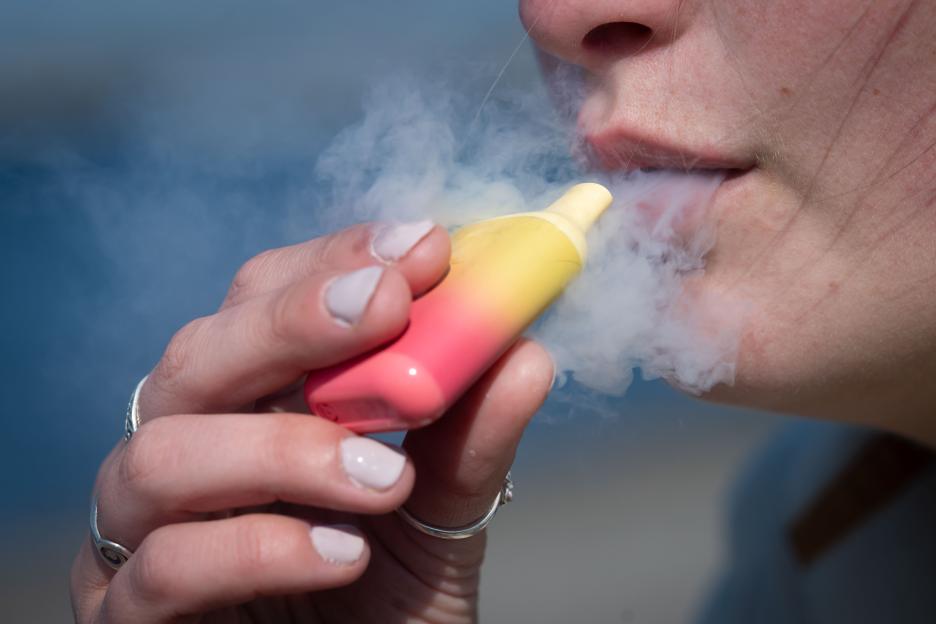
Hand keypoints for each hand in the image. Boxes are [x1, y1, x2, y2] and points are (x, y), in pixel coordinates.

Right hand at [70, 222, 553, 622]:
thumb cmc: (387, 598)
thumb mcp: (441, 511)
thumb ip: (471, 436)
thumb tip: (524, 353)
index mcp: (250, 402)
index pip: (261, 300)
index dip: (332, 262)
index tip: (420, 247)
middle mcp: (186, 448)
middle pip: (197, 354)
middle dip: (294, 322)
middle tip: (387, 307)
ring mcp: (141, 531)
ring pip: (163, 454)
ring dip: (287, 448)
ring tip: (385, 477)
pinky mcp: (125, 614)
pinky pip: (164, 566)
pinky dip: (260, 549)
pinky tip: (342, 555)